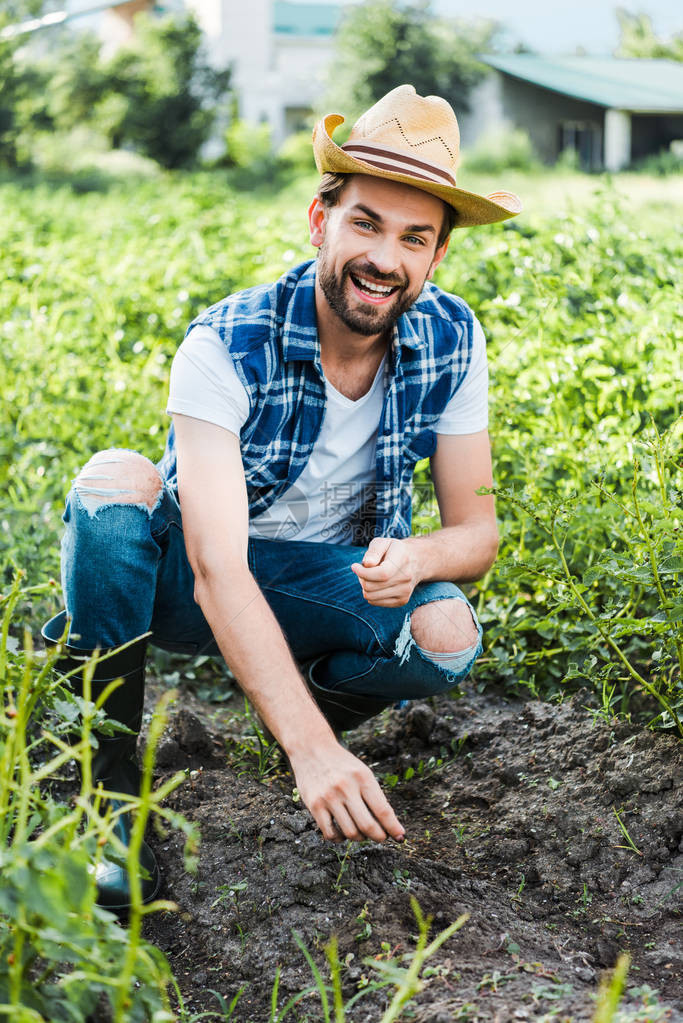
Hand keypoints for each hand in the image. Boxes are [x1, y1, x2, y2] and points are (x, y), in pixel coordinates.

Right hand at [289, 741, 404, 842]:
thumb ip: (374, 795)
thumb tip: (389, 824)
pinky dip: (339, 839)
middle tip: (381, 837)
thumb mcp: (362, 771)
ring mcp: (329, 797)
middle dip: (378, 836)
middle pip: (367, 826)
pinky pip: (330, 833)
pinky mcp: (314, 805)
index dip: (393, 827)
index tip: (400, 837)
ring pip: (350, 832)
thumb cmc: (342, 764)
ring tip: (361, 833)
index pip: (382, 810)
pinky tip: (342, 834)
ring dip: (360, 838)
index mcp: (362, 777)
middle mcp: (346, 787)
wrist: (311, 749)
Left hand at [351, 537, 419, 606]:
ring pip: (371, 597)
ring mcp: (405, 591)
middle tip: (363, 570)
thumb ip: (374, 551)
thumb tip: (367, 564)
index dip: (363, 572)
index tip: (355, 566)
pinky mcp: (402, 601)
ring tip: (370, 577)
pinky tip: (376, 584)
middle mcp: (406, 577)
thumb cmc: (394, 550)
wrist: (416, 561)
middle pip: (372, 587)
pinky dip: (371, 594)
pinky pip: (375, 602)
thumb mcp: (383, 542)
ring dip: (365, 587)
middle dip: (361, 578)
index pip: (382, 573)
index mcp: (402, 559)